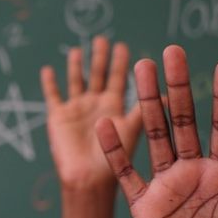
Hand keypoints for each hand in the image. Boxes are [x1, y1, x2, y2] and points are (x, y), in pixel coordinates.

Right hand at [41, 36, 141, 192]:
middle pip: (98, 75)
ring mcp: (76, 109)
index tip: (124, 46)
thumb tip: (169, 94)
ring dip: (77, 65)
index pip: (118, 79)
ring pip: (76, 81)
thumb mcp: (132, 131)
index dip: (120, 63)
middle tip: (103, 39)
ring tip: (79, 49)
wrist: (87, 179)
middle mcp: (95, 105)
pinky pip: (52, 96)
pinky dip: (50, 83)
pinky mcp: (58, 117)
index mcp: (114, 107)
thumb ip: (145, 111)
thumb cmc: (113, 161)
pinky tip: (48, 70)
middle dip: (100, 57)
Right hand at [96, 46, 217, 217]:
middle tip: (172, 51)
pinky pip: (127, 174)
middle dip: (178, 87)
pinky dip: (116, 151)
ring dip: (147, 104)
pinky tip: (108, 125)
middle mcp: (193, 172)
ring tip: (141, 69)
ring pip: (154, 136)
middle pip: (182, 121)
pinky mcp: (144, 206)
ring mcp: (166, 186)